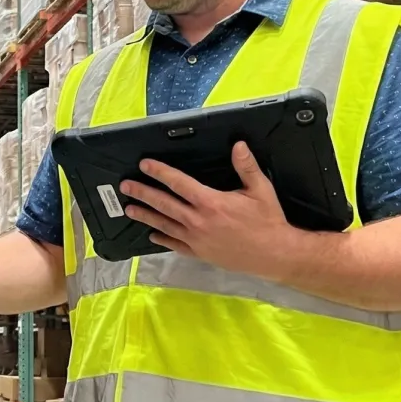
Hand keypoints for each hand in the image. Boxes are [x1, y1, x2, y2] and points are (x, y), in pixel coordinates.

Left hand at [121, 142, 298, 279]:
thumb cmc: (268, 221)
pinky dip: (162, 239)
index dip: (160, 172)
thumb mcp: (261, 190)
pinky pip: (175, 245)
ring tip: (129, 209)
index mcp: (210, 202)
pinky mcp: (199, 253)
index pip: (178, 183)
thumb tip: (238, 145)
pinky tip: (152, 235)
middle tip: (125, 186)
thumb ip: (246, 167)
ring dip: (145, 216)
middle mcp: (198, 221)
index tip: (145, 165)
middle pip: (164, 204)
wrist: (275, 255)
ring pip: (164, 225)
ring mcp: (196, 239)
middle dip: (142, 193)